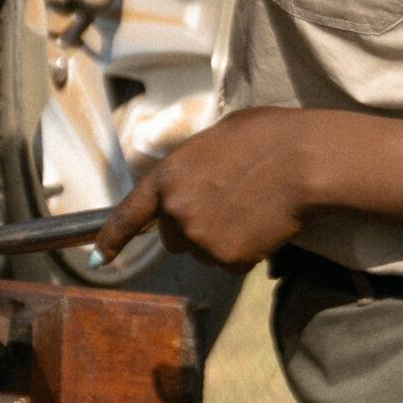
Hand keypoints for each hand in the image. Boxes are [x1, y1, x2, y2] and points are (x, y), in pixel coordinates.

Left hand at [90, 108, 320, 270]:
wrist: (304, 161)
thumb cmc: (267, 137)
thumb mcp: (215, 139)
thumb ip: (191, 166)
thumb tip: (191, 183)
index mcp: (167, 176)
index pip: (128, 215)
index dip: (111, 239)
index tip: (98, 259)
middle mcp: (176, 211)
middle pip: (175, 239)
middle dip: (195, 228)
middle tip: (230, 204)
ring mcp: (200, 238)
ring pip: (205, 252)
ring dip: (223, 239)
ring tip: (253, 208)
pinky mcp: (227, 259)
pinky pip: (232, 264)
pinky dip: (247, 252)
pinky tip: (264, 225)